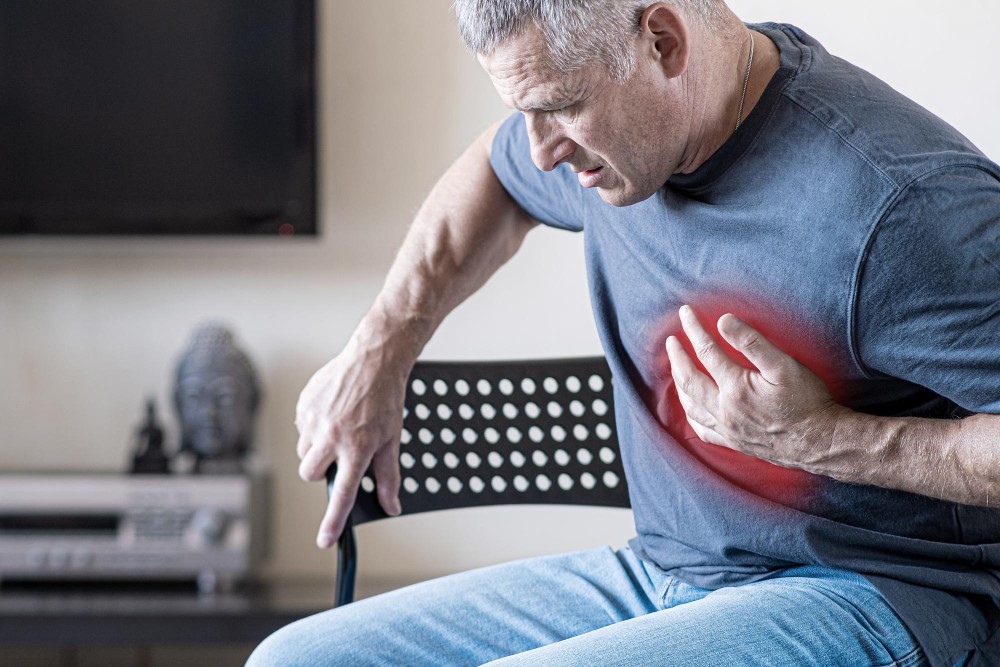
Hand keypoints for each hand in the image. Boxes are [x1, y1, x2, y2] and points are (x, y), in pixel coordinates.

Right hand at [296, 337, 405, 548]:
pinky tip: (332, 412)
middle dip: (321, 472)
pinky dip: (313, 427)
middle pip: (311, 474)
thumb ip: (388, 477)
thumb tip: (391, 506)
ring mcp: (314, 420)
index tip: (325, 540)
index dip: (333, 521)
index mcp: (357, 448)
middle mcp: (332, 436)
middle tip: (340, 455)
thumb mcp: (392, 440)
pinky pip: (301, 429)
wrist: (374, 360)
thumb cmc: (386, 399)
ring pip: (304, 452)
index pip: (341, 494)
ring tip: (339, 428)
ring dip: (317, 449)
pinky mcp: (304, 405)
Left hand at [664, 305, 848, 474]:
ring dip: (679, 384)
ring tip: (675, 368)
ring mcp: (727, 429)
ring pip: (690, 406)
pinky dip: (690, 414)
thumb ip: (752, 342)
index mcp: (735, 388)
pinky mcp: (734, 442)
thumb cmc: (808, 402)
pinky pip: (702, 430)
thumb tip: (724, 320)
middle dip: (677, 357)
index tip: (685, 313)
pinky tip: (690, 407)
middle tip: (671, 340)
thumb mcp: (784, 365)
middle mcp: (724, 410)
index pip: (706, 352)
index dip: (693, 330)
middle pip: (688, 380)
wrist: (822, 443)